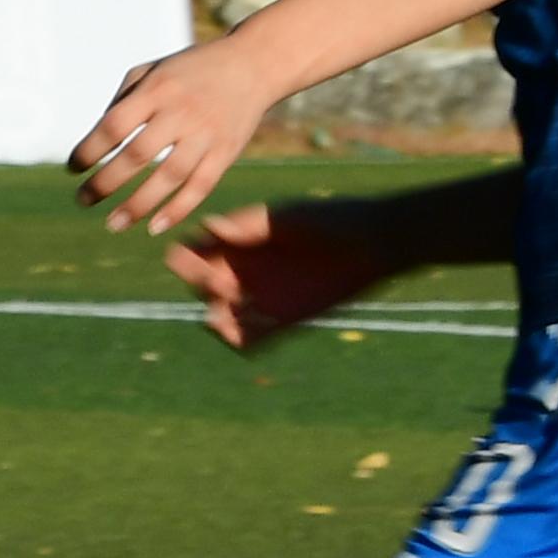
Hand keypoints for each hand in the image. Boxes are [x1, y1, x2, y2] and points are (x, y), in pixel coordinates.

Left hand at [70, 32, 277, 233]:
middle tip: (82, 200)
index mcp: (157, 89)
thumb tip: (94, 143)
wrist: (251, 65)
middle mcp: (181, 112)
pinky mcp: (226, 152)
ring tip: (112, 224)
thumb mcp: (152, 71)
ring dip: (138, 205)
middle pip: (138, 155)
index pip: (114, 125)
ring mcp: (206, 134)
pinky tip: (153, 227)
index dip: (89, 150)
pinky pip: (200, 187)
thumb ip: (122, 101)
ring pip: (169, 177)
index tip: (72, 168)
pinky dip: (178, 210)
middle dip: (105, 183)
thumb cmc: (189, 71)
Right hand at [162, 199, 399, 353]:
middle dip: (200, 285)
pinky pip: (251, 340)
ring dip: (215, 319)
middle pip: (203, 285)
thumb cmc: (330, 219)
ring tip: (219, 318)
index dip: (185, 257)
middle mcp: (245, 272)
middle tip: (216, 282)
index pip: (197, 252)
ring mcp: (262, 298)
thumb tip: (207, 226)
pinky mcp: (283, 322)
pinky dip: (239, 340)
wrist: (374, 244)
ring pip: (222, 316)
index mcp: (239, 242)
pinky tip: (242, 332)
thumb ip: (247, 224)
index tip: (184, 256)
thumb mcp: (286, 217)